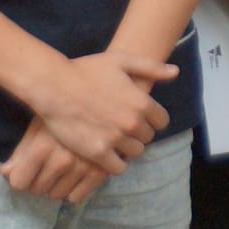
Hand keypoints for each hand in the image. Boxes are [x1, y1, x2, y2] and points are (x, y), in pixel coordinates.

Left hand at [1, 117, 109, 202]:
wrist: (100, 102)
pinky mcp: (101, 171)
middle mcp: (62, 160)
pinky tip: (77, 174)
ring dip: (57, 186)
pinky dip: (75, 190)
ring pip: (58, 195)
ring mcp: (83, 167)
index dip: (21, 175)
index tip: (28, 168)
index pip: (19, 183)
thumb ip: (20, 152)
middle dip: (39, 181)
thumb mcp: (37, 128)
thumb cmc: (63, 113)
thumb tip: (6, 173)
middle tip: (47, 167)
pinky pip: (77, 197)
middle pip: (38, 190)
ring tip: (63, 169)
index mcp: (42, 147)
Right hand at [31, 50, 175, 174]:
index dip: (151, 119)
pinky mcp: (97, 152)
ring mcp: (115, 139)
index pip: (161, 121)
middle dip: (138, 132)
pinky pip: (118, 167)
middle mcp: (132, 123)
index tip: (139, 116)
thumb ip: (151, 68)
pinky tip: (106, 153)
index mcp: (142, 103)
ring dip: (127, 147)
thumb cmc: (86, 70)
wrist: (54, 86)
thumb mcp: (121, 60)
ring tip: (114, 139)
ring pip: (135, 152)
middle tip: (122, 126)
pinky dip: (115, 163)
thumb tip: (175, 72)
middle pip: (148, 137)